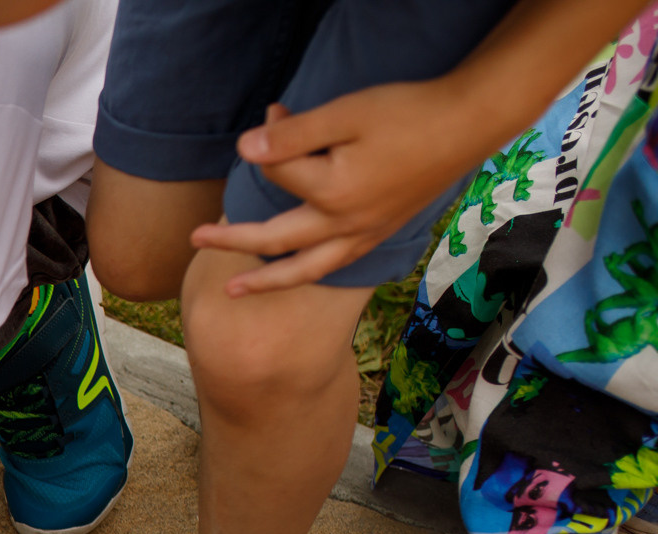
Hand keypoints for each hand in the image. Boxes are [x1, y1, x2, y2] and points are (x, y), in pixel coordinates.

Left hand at [189, 86, 484, 294]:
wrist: (471, 121)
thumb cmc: (408, 112)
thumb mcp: (345, 114)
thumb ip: (293, 136)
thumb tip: (245, 148)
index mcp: (331, 195)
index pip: (277, 171)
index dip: (270, 138)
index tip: (274, 111)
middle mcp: (344, 226)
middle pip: (274, 239)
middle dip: (231, 240)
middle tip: (193, 240)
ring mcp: (364, 235)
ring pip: (305, 269)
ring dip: (266, 280)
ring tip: (230, 292)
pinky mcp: (381, 234)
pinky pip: (336, 265)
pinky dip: (309, 273)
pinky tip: (299, 272)